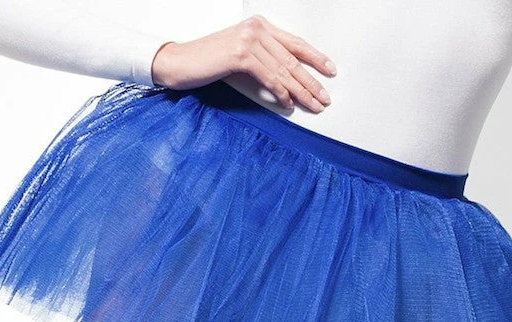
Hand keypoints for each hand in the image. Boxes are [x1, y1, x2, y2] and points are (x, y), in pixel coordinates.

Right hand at [150, 14, 336, 112]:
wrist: (180, 62)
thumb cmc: (209, 63)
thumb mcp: (241, 58)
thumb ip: (264, 62)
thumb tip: (287, 84)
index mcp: (260, 26)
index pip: (295, 43)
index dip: (316, 58)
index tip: (330, 72)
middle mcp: (257, 29)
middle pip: (292, 59)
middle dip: (311, 82)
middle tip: (325, 99)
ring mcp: (248, 40)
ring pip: (283, 70)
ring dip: (301, 92)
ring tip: (313, 106)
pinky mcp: (240, 55)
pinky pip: (268, 77)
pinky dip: (280, 92)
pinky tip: (289, 104)